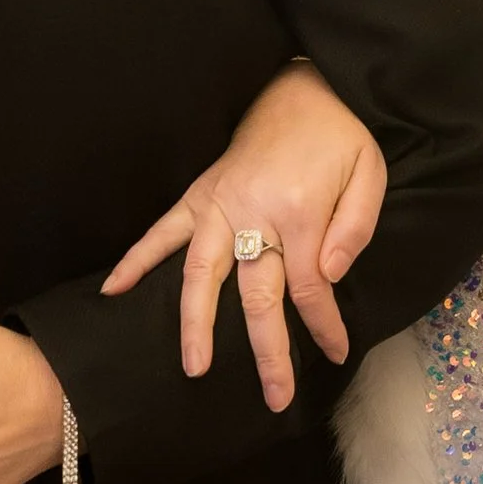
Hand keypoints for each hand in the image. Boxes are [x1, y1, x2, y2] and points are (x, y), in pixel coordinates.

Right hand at [100, 60, 387, 411]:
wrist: (300, 88)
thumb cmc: (339, 136)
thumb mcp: (369, 173)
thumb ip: (356, 228)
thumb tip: (329, 277)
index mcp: (300, 211)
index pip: (309, 286)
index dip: (323, 325)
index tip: (335, 353)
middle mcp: (253, 212)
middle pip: (257, 295)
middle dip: (267, 350)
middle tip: (273, 395)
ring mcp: (220, 205)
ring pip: (202, 273)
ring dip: (196, 322)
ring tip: (193, 367)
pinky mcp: (199, 195)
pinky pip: (163, 231)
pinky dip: (136, 259)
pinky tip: (112, 290)